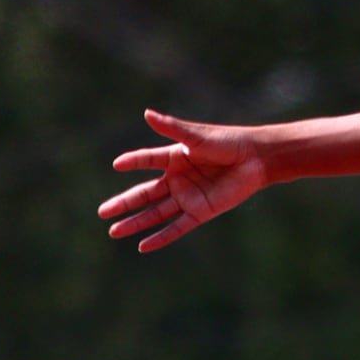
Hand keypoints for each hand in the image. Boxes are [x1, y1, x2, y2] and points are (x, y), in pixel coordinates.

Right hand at [97, 109, 273, 252]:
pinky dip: (161, 237)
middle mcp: (178, 178)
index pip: (147, 160)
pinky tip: (143, 246)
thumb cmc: (228, 142)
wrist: (257, 159)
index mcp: (176, 156)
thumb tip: (146, 113)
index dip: (133, 162)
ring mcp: (188, 196)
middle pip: (145, 194)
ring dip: (135, 222)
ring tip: (113, 231)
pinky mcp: (201, 211)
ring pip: (155, 213)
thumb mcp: (197, 136)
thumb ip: (172, 127)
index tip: (117, 164)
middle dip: (123, 203)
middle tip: (102, 212)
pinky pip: (177, 227)